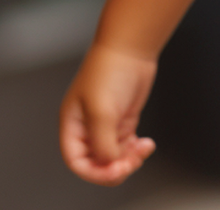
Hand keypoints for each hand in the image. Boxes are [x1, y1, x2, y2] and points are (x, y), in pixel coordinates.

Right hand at [59, 42, 158, 185]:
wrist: (130, 48)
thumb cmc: (109, 71)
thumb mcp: (102, 110)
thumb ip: (102, 140)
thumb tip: (110, 161)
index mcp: (73, 126)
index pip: (77, 161)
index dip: (94, 172)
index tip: (115, 170)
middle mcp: (87, 128)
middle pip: (96, 162)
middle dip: (114, 168)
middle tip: (132, 162)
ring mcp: (106, 125)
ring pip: (114, 156)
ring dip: (128, 159)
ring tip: (143, 149)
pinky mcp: (123, 120)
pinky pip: (126, 145)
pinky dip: (136, 150)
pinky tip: (147, 144)